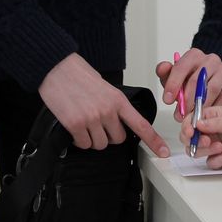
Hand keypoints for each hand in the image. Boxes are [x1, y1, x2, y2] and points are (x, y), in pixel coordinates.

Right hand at [39, 53, 169, 156]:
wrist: (57, 69)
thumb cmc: (79, 76)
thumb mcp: (106, 88)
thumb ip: (114, 106)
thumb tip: (117, 122)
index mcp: (119, 100)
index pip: (141, 125)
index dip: (154, 141)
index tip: (163, 152)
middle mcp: (108, 111)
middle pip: (118, 139)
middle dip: (109, 135)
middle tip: (99, 123)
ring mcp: (92, 118)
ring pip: (100, 144)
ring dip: (93, 138)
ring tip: (85, 122)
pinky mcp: (75, 125)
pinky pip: (83, 144)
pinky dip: (79, 140)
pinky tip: (75, 127)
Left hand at [155, 48, 221, 122]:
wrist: (211, 83)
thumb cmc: (191, 81)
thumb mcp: (175, 77)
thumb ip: (166, 73)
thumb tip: (163, 68)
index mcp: (194, 55)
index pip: (182, 66)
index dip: (173, 84)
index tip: (167, 100)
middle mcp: (211, 60)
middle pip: (197, 80)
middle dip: (186, 100)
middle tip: (180, 114)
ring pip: (212, 89)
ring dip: (200, 106)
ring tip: (192, 116)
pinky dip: (214, 108)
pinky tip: (207, 114)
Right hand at [184, 107, 221, 168]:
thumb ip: (215, 123)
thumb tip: (197, 123)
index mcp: (214, 115)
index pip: (192, 119)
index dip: (187, 126)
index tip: (190, 132)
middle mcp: (213, 129)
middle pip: (190, 137)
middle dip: (194, 140)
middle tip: (205, 141)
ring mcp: (216, 144)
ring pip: (197, 151)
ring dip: (205, 151)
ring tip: (220, 148)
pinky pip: (211, 162)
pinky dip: (219, 160)